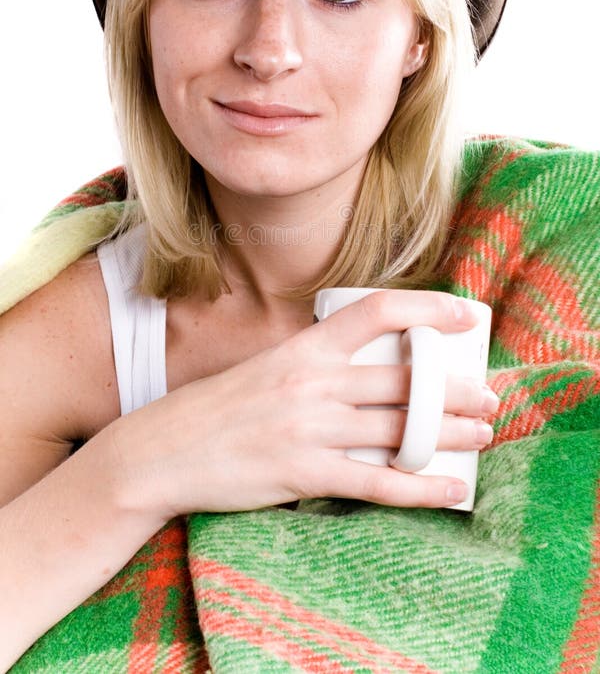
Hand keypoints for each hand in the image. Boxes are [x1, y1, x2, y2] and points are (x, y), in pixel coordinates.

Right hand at [110, 290, 496, 520]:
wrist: (162, 451)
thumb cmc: (218, 408)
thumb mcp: (267, 367)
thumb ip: (316, 365)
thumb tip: (370, 370)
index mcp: (304, 348)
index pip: (376, 311)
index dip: (428, 309)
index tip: (465, 315)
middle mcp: (313, 382)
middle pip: (405, 379)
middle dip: (457, 389)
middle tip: (488, 398)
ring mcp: (310, 428)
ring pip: (402, 428)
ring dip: (453, 435)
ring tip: (483, 437)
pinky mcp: (303, 474)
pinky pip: (378, 481)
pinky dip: (421, 487)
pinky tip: (450, 489)